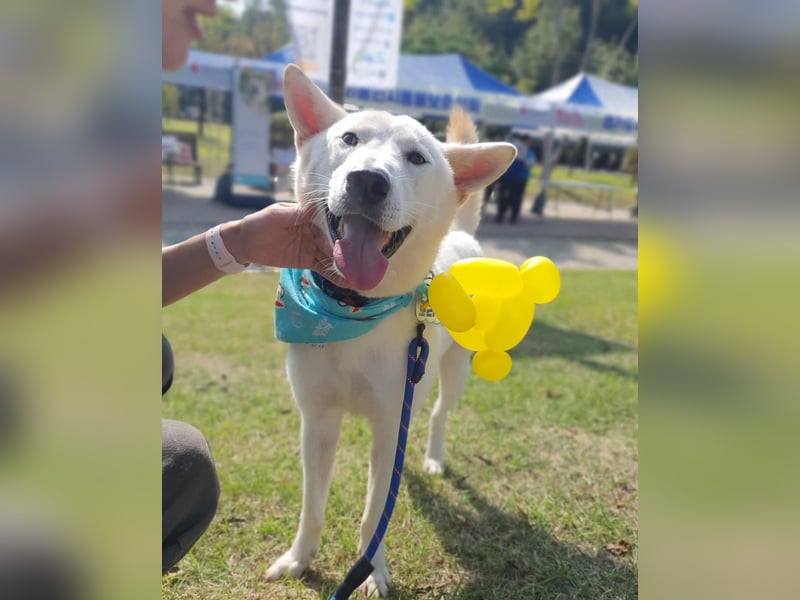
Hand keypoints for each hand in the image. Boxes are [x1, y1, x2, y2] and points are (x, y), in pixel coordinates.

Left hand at [227, 203, 351, 287]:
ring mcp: (312, 248)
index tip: (356, 240)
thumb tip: (316, 206)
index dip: (342, 232)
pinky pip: (323, 269)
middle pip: (333, 243)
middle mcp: (314, 232)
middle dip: (347, 253)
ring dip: (344, 267)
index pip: (329, 225)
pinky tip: (346, 282)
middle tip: (363, 262)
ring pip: (331, 258)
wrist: (246, 242)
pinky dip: (334, 276)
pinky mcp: (307, 262)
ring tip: (359, 276)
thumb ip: (297, 214)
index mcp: (309, 218)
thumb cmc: (260, 223)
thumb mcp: (277, 216)